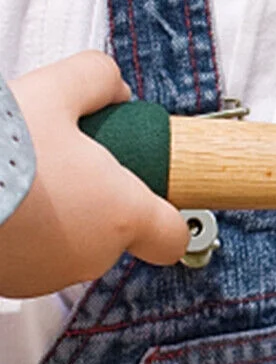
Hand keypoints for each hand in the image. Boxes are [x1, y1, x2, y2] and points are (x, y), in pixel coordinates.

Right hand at [0, 53, 188, 297]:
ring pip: (66, 248)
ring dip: (54, 219)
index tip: (147, 191)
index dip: (164, 214)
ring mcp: (43, 277)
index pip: (172, 237)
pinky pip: (25, 258)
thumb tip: (114, 89)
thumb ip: (98, 80)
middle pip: (114, 235)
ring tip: (22, 179)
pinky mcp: (4, 283)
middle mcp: (90, 257)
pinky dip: (18, 234)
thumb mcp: (55, 88)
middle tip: (63, 164)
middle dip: (95, 201)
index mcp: (122, 215)